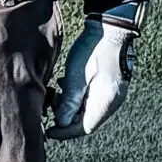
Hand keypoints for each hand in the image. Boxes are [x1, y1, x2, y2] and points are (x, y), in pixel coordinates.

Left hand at [49, 0, 142, 138]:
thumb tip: (61, 124)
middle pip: (86, 121)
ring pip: (88, 111)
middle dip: (66, 118)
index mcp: (106, 102)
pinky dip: (79, 98)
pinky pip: (93, 100)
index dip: (64, 132)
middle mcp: (113, 102)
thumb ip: (69, 101)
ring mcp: (114, 94)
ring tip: (57, 93)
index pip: (83, 128)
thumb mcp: (76, 76)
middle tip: (50, 106)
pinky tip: (68, 86)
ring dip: (71, 107)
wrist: (113, 29)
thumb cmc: (94, 50)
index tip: (47, 130)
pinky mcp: (111, 86)